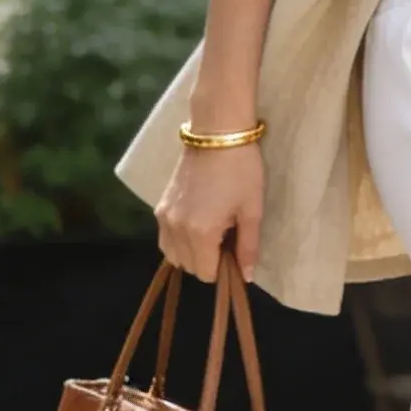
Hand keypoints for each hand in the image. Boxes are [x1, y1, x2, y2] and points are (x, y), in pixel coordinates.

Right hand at [156, 142, 263, 282]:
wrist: (216, 134)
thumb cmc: (241, 171)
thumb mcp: (252, 210)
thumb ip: (248, 247)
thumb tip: (247, 277)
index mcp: (200, 233)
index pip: (207, 273)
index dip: (224, 268)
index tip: (235, 250)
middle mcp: (176, 230)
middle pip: (188, 267)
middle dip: (208, 261)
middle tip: (226, 237)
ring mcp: (163, 218)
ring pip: (173, 255)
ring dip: (191, 253)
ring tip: (210, 231)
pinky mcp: (159, 206)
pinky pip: (164, 238)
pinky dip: (178, 241)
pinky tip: (195, 223)